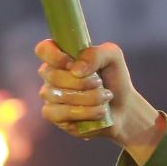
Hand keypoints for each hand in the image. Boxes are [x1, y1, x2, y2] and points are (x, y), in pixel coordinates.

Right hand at [35, 40, 163, 162]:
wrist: (123, 107)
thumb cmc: (114, 78)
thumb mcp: (113, 57)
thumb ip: (96, 54)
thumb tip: (75, 70)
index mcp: (61, 55)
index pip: (43, 49)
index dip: (54, 56)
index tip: (73, 63)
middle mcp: (50, 74)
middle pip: (51, 75)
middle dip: (82, 81)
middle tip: (100, 83)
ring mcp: (50, 95)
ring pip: (57, 96)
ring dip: (88, 98)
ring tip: (105, 98)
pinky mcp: (53, 115)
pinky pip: (58, 113)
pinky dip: (84, 113)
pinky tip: (99, 111)